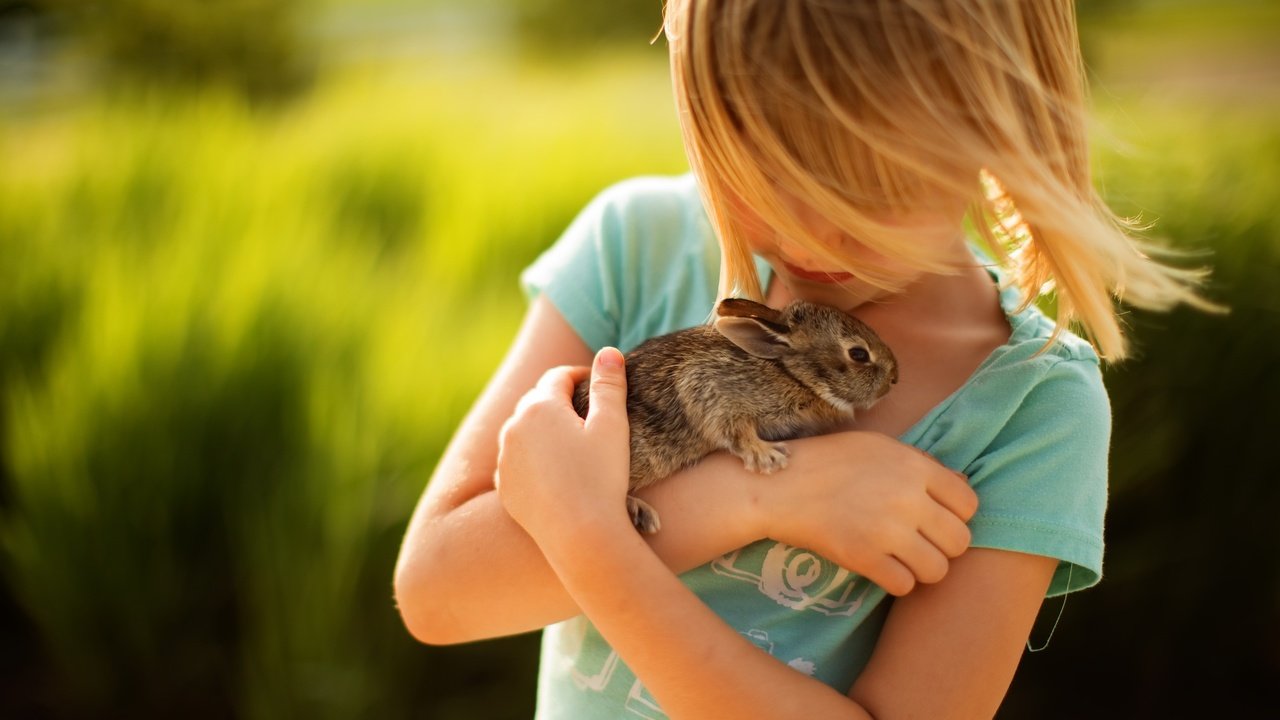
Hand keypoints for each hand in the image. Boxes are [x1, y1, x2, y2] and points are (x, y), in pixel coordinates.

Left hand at [495, 347, 632, 550]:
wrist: (580, 534)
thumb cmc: (601, 477)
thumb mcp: (613, 425)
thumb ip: (609, 384)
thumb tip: (608, 351)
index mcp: (540, 405)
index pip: (559, 377)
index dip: (582, 377)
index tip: (599, 386)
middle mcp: (514, 427)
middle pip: (537, 401)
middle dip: (560, 402)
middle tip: (587, 414)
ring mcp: (505, 458)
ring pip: (523, 431)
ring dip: (543, 430)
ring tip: (570, 443)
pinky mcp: (504, 486)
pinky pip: (516, 462)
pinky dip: (531, 459)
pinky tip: (554, 470)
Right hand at [754, 432, 977, 595]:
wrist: (777, 486)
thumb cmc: (828, 462)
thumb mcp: (879, 447)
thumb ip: (923, 464)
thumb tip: (964, 487)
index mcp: (915, 467)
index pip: (969, 504)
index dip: (956, 515)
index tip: (934, 518)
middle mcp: (907, 498)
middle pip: (959, 540)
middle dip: (943, 546)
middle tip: (920, 542)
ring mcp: (886, 530)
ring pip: (937, 570)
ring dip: (922, 568)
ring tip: (902, 558)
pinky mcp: (864, 558)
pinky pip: (905, 586)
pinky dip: (895, 581)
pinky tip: (880, 567)